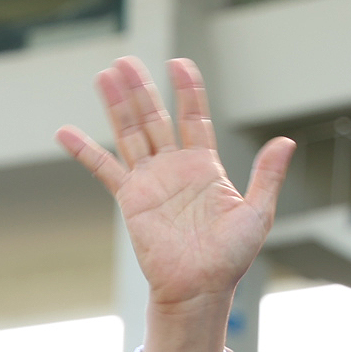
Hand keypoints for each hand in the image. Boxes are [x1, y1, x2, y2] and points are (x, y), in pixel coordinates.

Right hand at [57, 58, 292, 351]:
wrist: (199, 290)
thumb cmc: (230, 259)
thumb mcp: (257, 213)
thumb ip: (267, 175)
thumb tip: (286, 142)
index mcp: (204, 167)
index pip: (193, 117)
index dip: (187, 90)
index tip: (178, 64)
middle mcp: (174, 168)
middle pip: (154, 117)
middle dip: (141, 89)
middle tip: (125, 61)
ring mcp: (150, 182)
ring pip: (130, 134)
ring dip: (117, 105)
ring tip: (105, 75)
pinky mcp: (130, 200)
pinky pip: (105, 169)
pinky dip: (85, 151)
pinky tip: (65, 132)